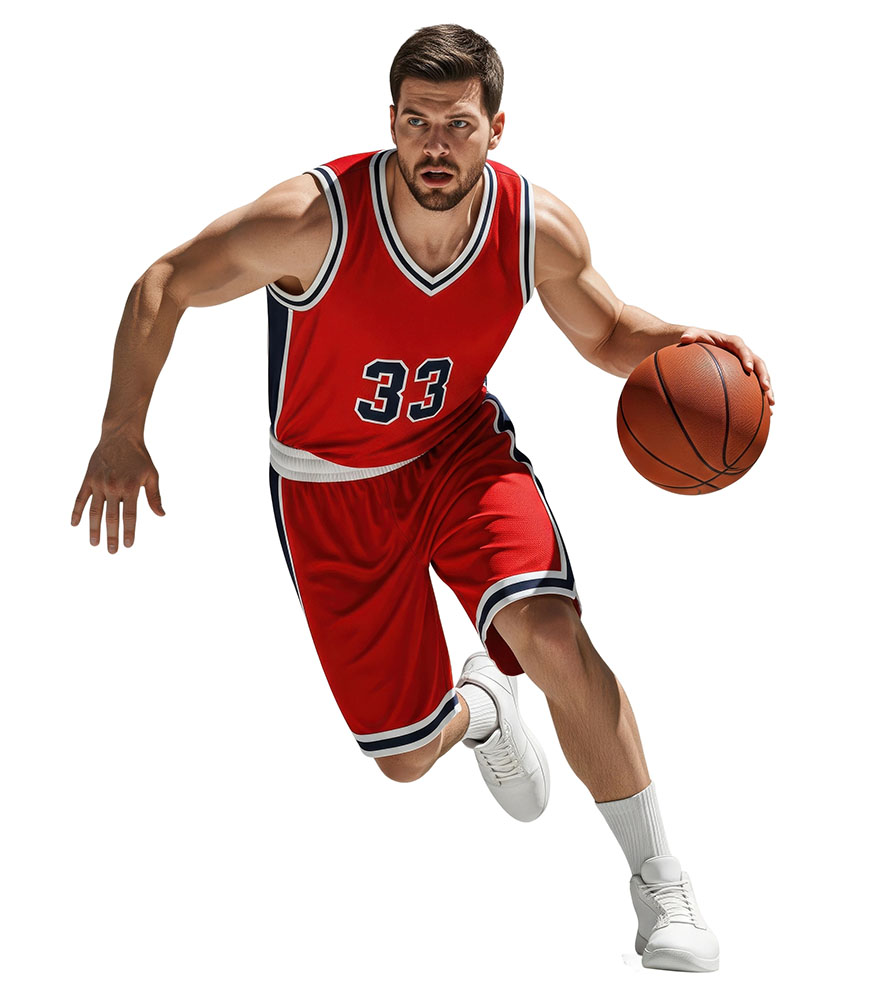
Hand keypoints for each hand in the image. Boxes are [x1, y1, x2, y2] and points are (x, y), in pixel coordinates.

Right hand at [71, 435, 164, 552]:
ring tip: (95, 543)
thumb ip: (154, 496)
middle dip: (112, 536)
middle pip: (111, 517)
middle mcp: (113, 487)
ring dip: (94, 529)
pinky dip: (76, 512)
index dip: (129, 532)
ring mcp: (98, 483)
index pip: (130, 516)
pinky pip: (80, 498)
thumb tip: (161, 515)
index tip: (128, 545)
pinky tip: (74, 524)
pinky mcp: (88, 479)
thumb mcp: (152, 475)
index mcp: (130, 487)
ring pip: (94, 511)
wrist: (120, 436)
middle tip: (112, 551)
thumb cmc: (140, 457)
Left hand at [679, 328, 774, 409]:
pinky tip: (764, 412)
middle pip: (758, 363)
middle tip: (766, 389)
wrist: (701, 343)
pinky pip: (754, 386)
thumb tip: (683, 338)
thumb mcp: (692, 335)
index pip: (742, 348)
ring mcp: (745, 364)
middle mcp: (743, 353)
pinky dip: (759, 398)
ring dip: (767, 390)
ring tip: (771, 405)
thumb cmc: (696, 339)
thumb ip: (690, 335)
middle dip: (764, 376)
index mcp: (732, 342)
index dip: (747, 357)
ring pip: (760, 376)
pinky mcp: (744, 374)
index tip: (748, 368)